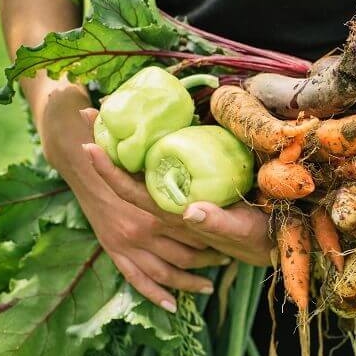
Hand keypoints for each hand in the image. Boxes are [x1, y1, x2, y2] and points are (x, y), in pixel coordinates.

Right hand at [38, 90, 226, 312]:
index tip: (232, 242)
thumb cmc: (127, 148)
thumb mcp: (156, 153)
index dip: (214, 239)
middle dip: (209, 259)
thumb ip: (180, 168)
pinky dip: (155, 295)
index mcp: (158, 205)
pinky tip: (172, 305)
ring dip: (189, 281)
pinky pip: (138, 280)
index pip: (195, 230)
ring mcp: (128, 244)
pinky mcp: (115, 252)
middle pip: (187, 253)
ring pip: (166, 272)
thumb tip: (209, 185)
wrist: (81, 155)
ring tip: (209, 285)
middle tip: (227, 260)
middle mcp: (144, 228)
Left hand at [80, 110, 273, 268]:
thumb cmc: (254, 237)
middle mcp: (168, 203)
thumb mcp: (239, 231)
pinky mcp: (192, 186)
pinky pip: (162, 166)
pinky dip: (147, 146)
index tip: (88, 145)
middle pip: (128, 174)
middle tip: (87, 113)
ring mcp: (179, 193)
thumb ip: (217, 223)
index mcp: (172, 214)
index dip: (109, 171)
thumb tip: (190, 211)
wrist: (268, 242)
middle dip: (106, 144)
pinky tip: (143, 129)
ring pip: (141, 168)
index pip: (132, 192)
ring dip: (121, 142)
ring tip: (106, 114)